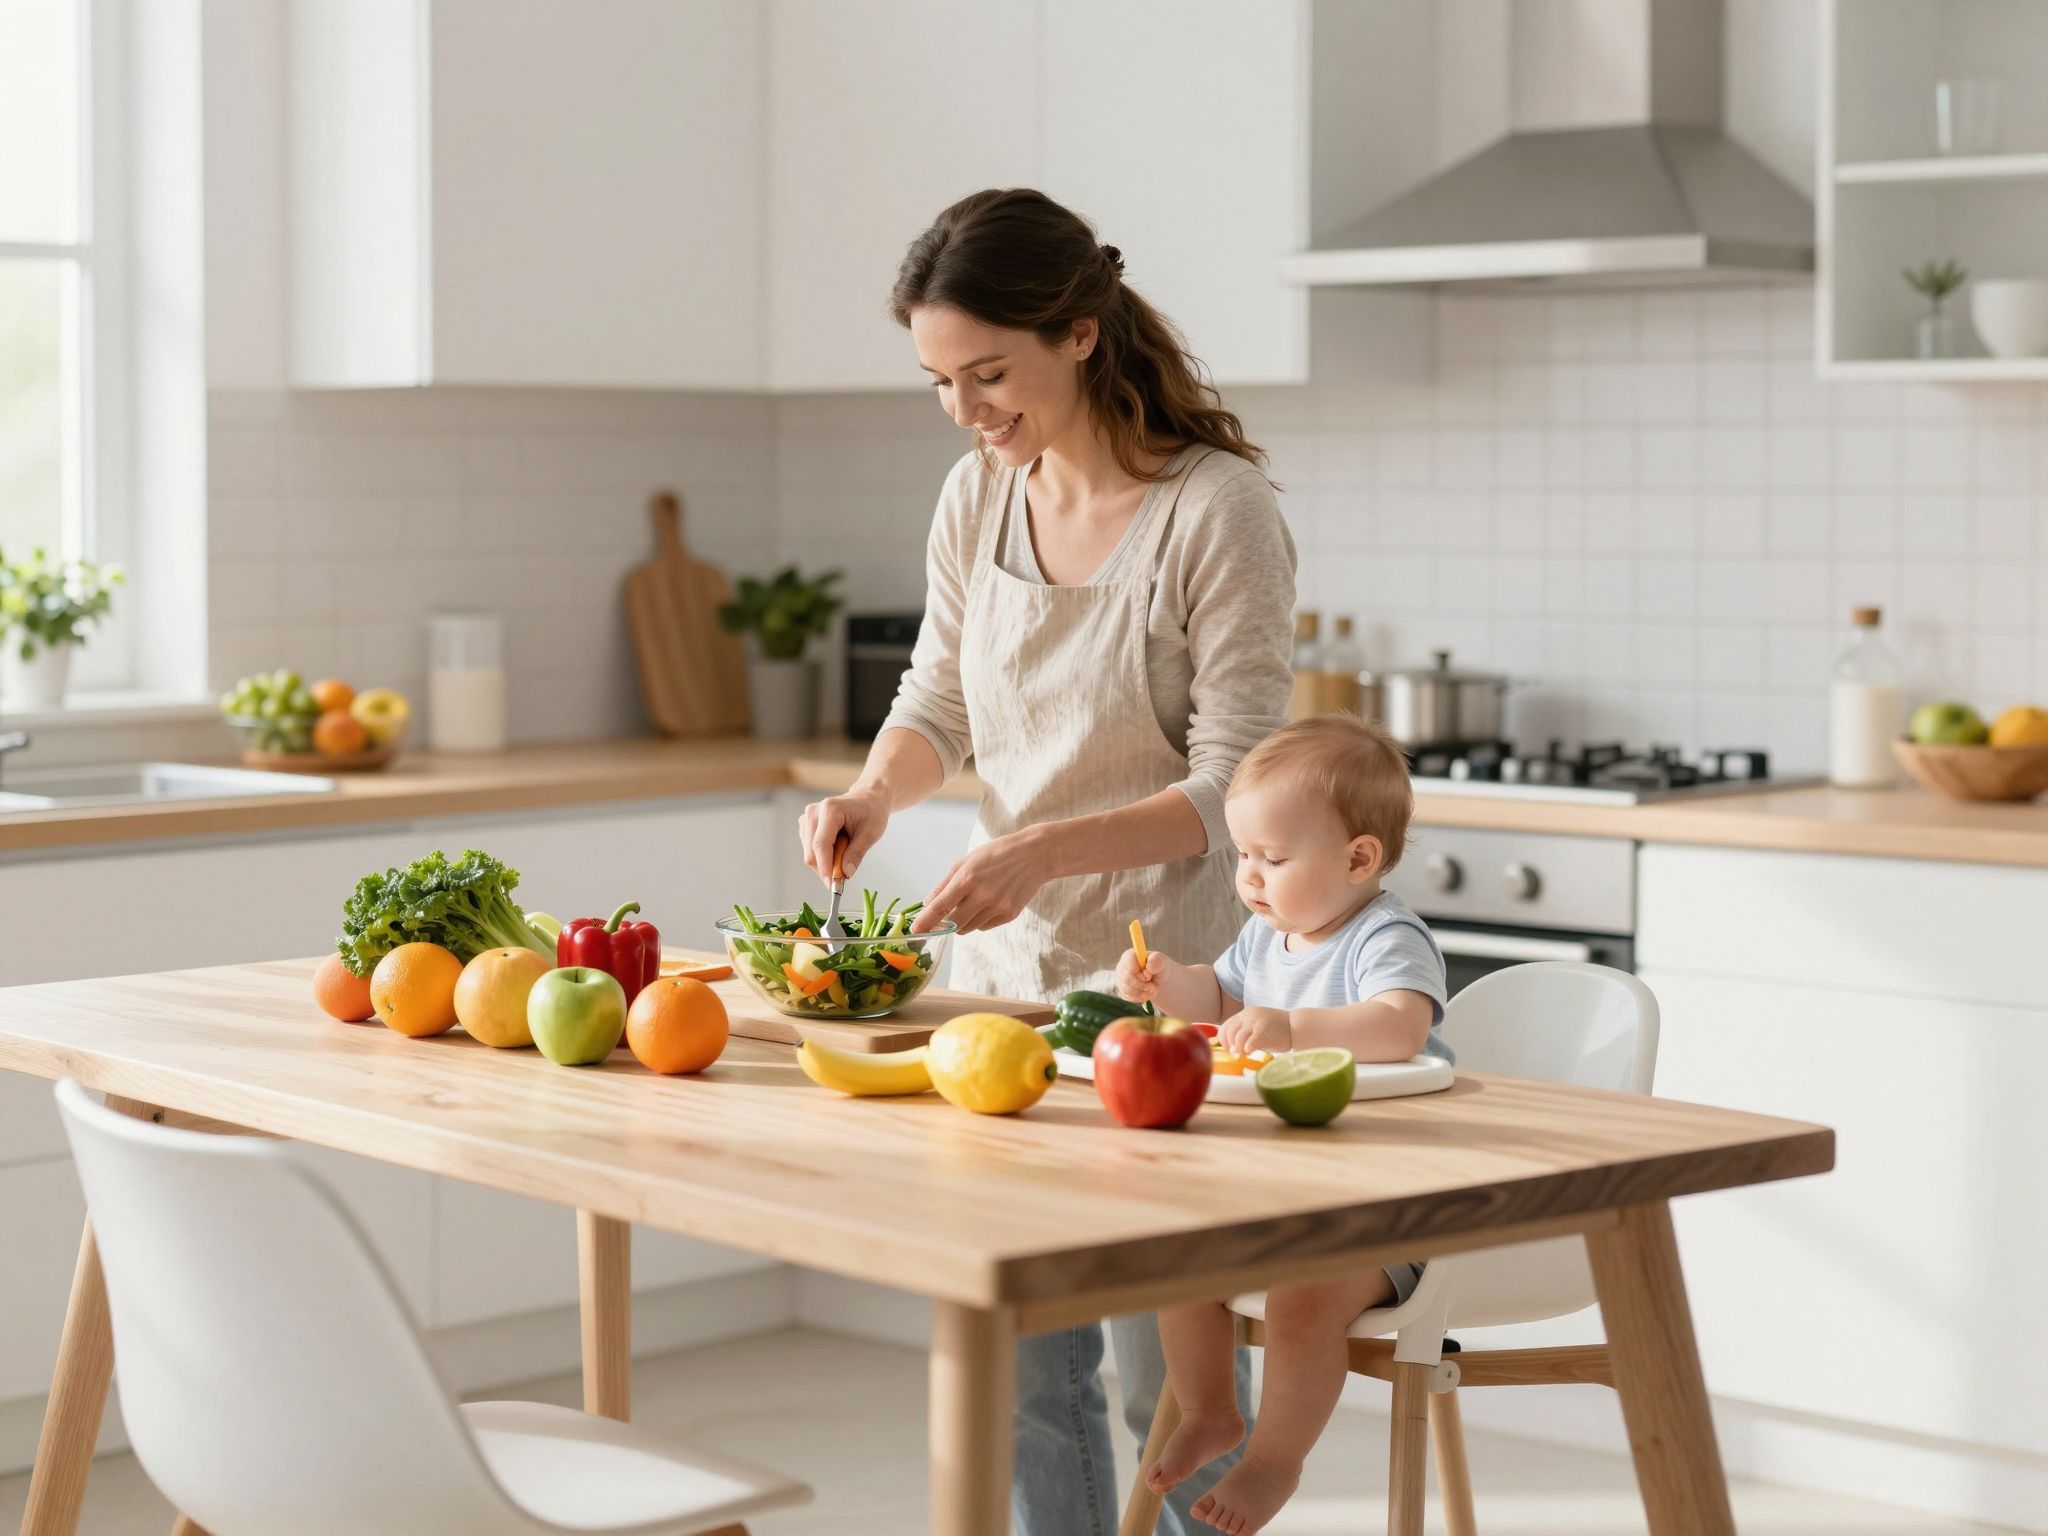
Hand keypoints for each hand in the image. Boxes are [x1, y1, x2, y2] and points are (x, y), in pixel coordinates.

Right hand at [799, 791, 889, 882]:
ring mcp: (807, 818)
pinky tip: (838, 847)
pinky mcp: (805, 825)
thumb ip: (857, 853)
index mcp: (830, 810)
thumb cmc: (871, 812)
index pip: (821, 844)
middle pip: (812, 852)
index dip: (825, 867)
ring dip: (826, 862)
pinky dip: (823, 856)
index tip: (832, 885)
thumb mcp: (871, 833)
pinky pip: (810, 850)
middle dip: (826, 868)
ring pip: (809, 854)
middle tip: (845, 875)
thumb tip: (846, 873)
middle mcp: (813, 812)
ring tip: (846, 850)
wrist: (867, 798)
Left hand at [914, 830, 1050, 934]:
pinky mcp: (1010, 914)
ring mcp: (998, 906)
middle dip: (945, 924)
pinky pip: (984, 927)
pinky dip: (980, 920)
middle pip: (954, 924)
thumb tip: (927, 904)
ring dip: (963, 921)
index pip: (940, 907)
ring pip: (969, 928)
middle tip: (944, 916)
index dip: (925, 922)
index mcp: (968, 878)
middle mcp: (983, 895)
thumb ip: (945, 884)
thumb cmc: (996, 854)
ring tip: (974, 900)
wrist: (1035, 854)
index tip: (915, 930)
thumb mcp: (966, 861)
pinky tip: (989, 902)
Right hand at [1116, 947, 1168, 1005]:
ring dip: (1142, 992)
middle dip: (1142, 984)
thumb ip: (1157, 960)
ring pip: (1126, 989)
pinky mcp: (1122, 990)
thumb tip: (1149, 967)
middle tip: (1152, 986)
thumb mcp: (1163, 962)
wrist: (1160, 982)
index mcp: (1130, 955)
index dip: (1138, 970)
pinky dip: (1139, 997)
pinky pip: (1127, 996)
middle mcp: (1122, 966)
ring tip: (1153, 990)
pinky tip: (1147, 994)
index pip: (1128, 961)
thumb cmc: (1160, 968)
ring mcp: (1121, 979)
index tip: (1148, 976)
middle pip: (1126, 977)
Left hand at [1220, 1006, 1292, 1055]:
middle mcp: (1248, 1015)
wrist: (1296, 1026)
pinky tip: (1252, 1052)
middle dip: (1230, 1046)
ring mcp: (1256, 1022)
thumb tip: (1231, 1049)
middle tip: (1236, 1054)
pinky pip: (1248, 1043)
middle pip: (1229, 1033)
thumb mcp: (1257, 1026)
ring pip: (1237, 1039)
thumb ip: (1244, 1032)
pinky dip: (1247, 1050)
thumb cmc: (1277, 1030)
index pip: (1225, 1026)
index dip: (1223, 1040)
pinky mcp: (1263, 1031)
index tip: (1228, 1049)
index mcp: (1245, 1013)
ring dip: (1239, 1050)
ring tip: (1245, 1054)